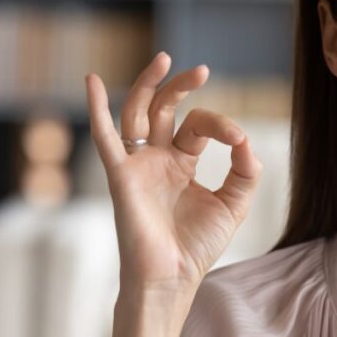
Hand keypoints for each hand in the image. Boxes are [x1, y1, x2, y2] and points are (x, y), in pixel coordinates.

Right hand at [85, 51, 262, 299]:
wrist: (173, 278)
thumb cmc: (198, 245)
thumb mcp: (233, 203)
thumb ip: (245, 171)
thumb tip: (246, 140)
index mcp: (182, 163)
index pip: (199, 128)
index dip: (222, 127)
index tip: (239, 143)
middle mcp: (157, 159)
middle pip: (164, 110)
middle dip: (181, 87)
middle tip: (200, 69)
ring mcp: (138, 165)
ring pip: (137, 113)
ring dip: (148, 85)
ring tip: (164, 58)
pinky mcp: (121, 175)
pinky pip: (105, 138)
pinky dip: (96, 108)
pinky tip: (90, 80)